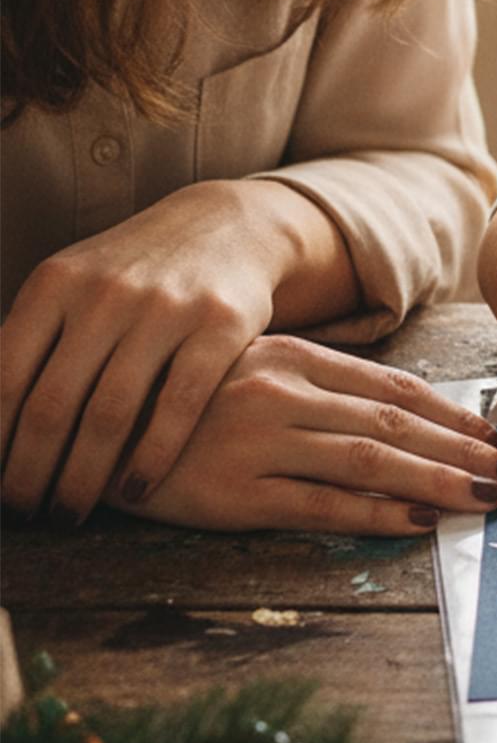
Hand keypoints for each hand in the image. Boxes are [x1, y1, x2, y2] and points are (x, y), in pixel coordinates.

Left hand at [0, 183, 301, 523]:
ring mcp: (165, 308)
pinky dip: (153, 455)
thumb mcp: (73, 286)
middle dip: (30, 473)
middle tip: (25, 515)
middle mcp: (104, 294)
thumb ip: (31, 340)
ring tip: (70, 514)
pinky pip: (181, 404)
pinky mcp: (221, 326)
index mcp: (54, 285)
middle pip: (52, 404)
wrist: (227, 228)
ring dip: (83, 477)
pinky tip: (137, 491)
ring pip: (110, 412)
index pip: (4, 379)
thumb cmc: (135, 274)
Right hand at [122, 336, 496, 532]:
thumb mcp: (256, 372)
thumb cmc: (185, 402)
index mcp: (294, 359)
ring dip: (439, 481)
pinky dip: (376, 512)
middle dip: (466, 453)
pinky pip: (320, 504)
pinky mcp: (234, 493)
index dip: (457, 417)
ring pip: (371, 461)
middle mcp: (282, 393)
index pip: (397, 389)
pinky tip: (421, 521)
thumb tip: (408, 412)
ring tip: (487, 499)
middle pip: (397, 425)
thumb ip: (325, 386)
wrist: (91, 430)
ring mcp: (258, 442)